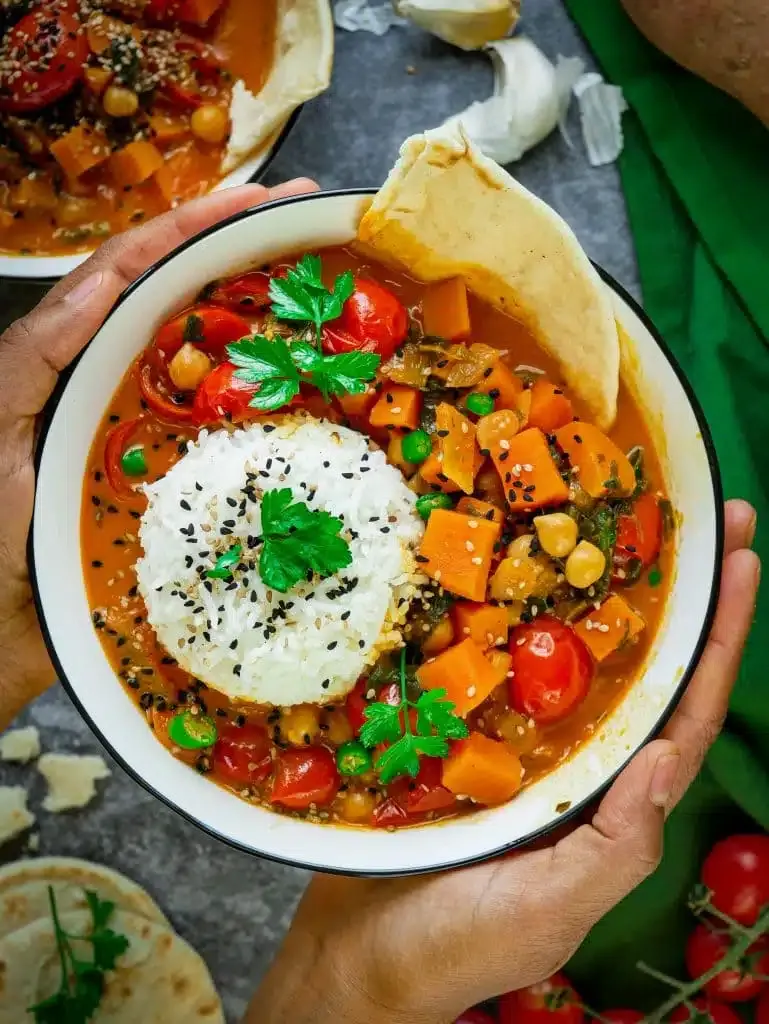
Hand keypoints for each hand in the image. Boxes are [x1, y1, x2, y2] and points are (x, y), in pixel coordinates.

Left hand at [0, 178, 317, 732]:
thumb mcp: (1, 434)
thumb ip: (36, 359)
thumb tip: (99, 288)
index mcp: (72, 361)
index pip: (136, 274)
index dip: (197, 229)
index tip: (265, 200)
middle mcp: (118, 386)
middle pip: (186, 307)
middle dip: (246, 258)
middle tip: (314, 226)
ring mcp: (153, 438)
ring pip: (216, 369)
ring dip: (266, 327)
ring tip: (324, 294)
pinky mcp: (177, 491)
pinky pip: (230, 443)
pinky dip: (269, 416)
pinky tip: (308, 403)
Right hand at [249, 499, 758, 1023]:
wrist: (352, 953)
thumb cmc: (452, 947)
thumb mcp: (549, 909)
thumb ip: (616, 845)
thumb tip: (670, 753)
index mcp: (609, 799)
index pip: (686, 712)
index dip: (720, 639)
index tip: (742, 564)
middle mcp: (575, 761)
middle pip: (645, 667)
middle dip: (685, 595)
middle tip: (713, 519)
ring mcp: (515, 741)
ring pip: (573, 654)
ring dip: (607, 589)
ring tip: (628, 519)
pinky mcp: (456, 728)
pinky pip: (492, 660)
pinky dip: (511, 612)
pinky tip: (508, 565)